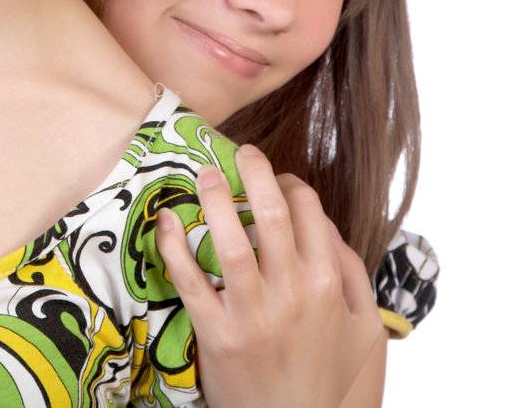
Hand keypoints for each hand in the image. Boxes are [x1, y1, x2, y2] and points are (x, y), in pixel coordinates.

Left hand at [154, 145, 383, 407]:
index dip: (289, 184)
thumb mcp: (365, 330)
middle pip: (269, 215)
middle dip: (254, 173)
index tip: (275, 178)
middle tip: (239, 153)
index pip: (308, 212)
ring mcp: (253, 313)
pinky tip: (166, 221)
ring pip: (229, 241)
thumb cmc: (328, 378)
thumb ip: (353, 275)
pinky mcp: (217, 334)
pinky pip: (191, 280)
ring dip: (214, 199)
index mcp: (328, 284)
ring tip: (203, 175)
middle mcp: (292, 292)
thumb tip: (329, 229)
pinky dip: (174, 246)